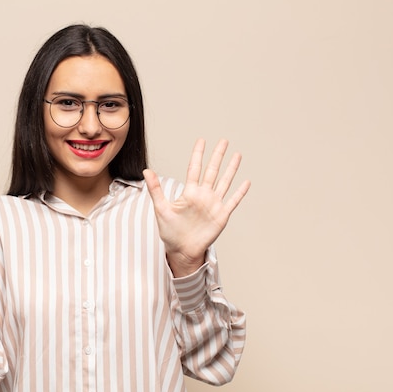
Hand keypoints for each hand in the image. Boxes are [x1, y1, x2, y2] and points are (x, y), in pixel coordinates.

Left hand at [143, 139, 250, 275]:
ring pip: (224, 182)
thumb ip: (155, 189)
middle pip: (212, 171)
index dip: (198, 154)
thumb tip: (146, 171)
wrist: (182, 250)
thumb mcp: (161, 208)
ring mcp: (213, 205)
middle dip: (218, 156)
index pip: (195, 168)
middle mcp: (203, 195)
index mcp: (189, 192)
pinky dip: (240, 192)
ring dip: (231, 169)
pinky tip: (246, 182)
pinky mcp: (221, 216)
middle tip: (223, 141)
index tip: (201, 140)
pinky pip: (232, 201)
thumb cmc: (170, 232)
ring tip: (237, 155)